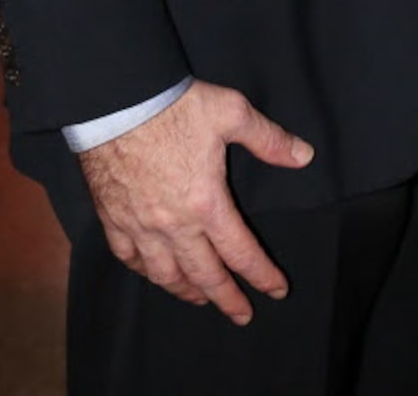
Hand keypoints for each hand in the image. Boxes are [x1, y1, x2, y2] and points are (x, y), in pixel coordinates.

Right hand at [79, 79, 313, 322]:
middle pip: (204, 275)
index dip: (262, 274)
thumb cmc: (176, 106)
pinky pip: (129, 258)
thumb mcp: (232, 113)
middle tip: (242, 315)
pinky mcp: (113, 218)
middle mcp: (174, 225)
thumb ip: (269, 139)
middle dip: (227, 299)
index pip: (241, 252)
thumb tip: (304, 156)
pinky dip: (145, 271)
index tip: (277, 290)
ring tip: (200, 299)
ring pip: (165, 274)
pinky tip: (153, 272)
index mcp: (207, 204)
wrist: (118, 101)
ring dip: (186, 291)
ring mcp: (140, 226)